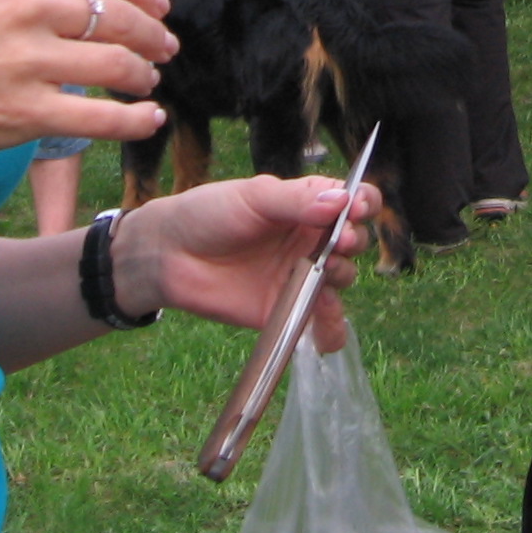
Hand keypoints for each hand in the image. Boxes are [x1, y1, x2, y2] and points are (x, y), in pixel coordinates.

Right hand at [0, 0, 175, 165]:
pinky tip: (149, 119)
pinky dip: (135, 119)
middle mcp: (28, 5)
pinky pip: (100, 117)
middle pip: (119, 17)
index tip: (159, 8)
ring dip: (144, 74)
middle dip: (154, 34)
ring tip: (148, 81)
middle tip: (166, 47)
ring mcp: (27, 59)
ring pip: (117, 64)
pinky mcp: (24, 112)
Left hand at [119, 174, 380, 351]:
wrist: (168, 256)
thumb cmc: (208, 213)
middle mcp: (310, 239)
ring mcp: (300, 275)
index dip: (364, 203)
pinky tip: (328, 335)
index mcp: (307, 204)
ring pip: (342, 278)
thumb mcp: (253, 197)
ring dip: (342, 275)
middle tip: (340, 241)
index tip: (359, 209)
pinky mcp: (286, 309)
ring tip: (325, 271)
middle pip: (354, 240)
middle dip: (353, 240)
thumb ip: (297, 200)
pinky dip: (331, 330)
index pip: (352, 200)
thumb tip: (343, 200)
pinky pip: (319, 321)